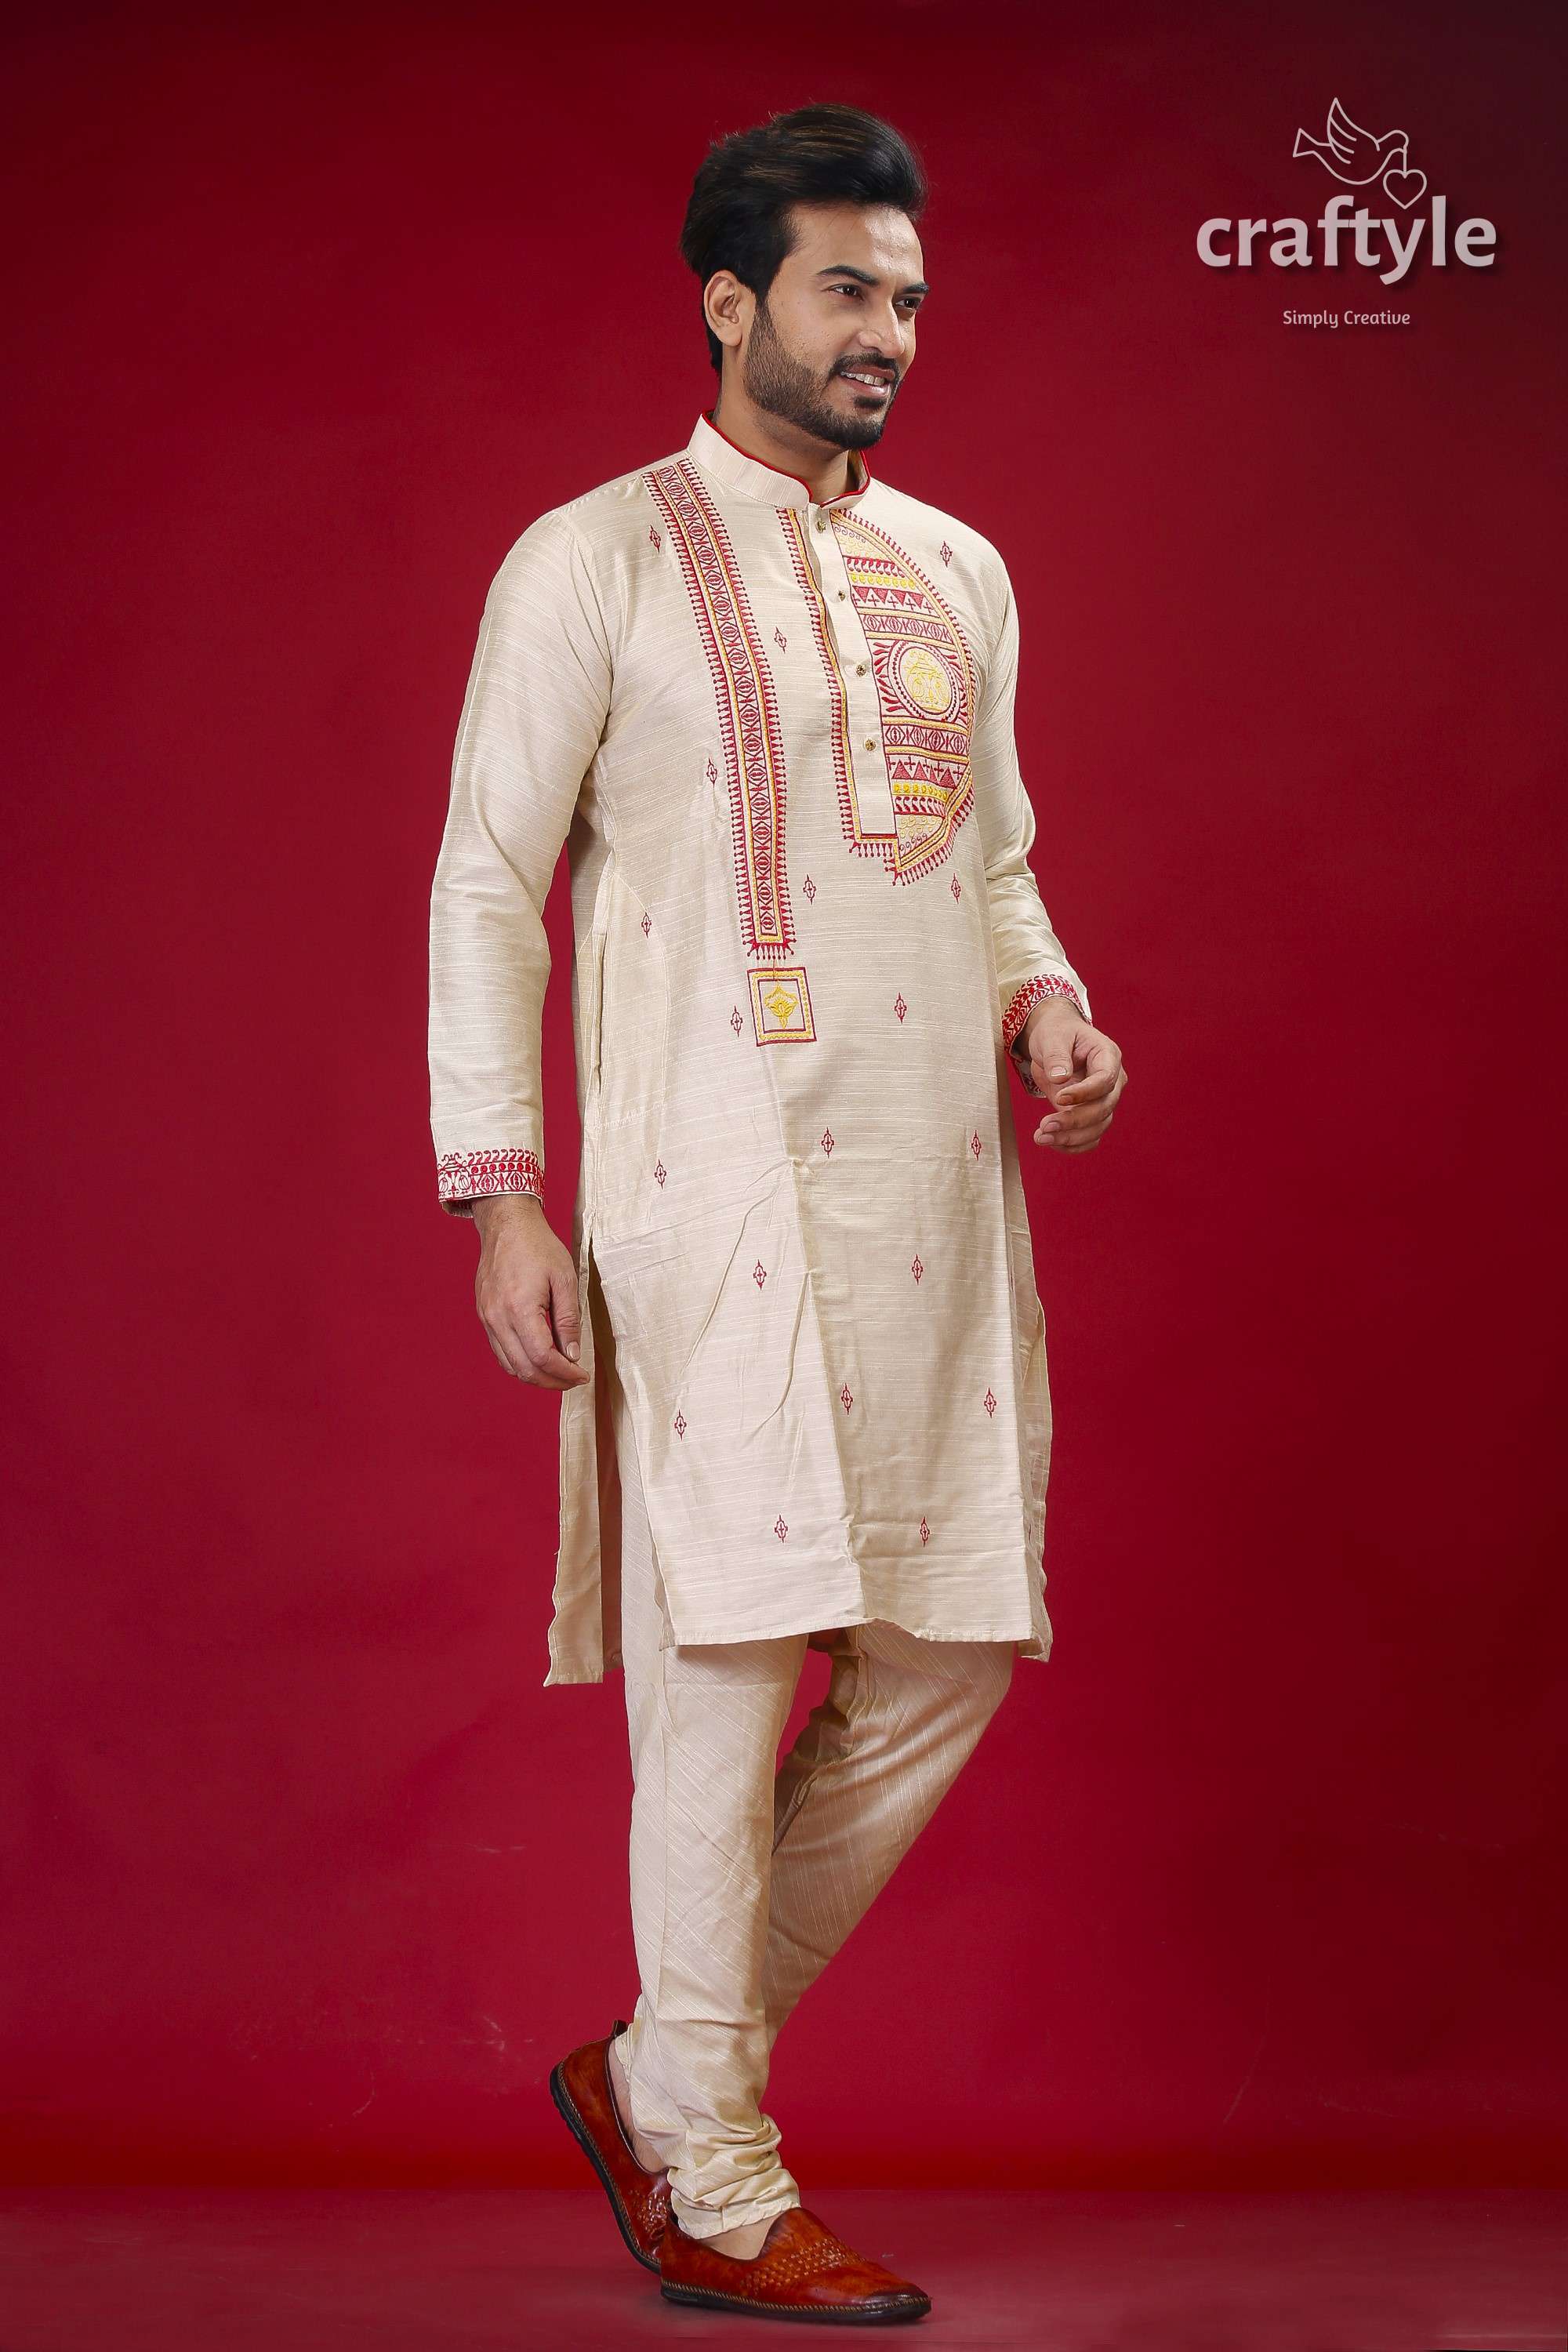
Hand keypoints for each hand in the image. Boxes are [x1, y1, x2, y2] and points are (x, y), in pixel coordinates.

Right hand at [471, 1195, 590, 1387]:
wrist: (507, 1225)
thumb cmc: (538, 1247)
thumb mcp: (565, 1279)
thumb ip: (569, 1320)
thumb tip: (572, 1355)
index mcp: (519, 1308)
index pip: (543, 1357)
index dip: (565, 1373)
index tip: (582, 1375)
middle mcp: (498, 1318)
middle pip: (524, 1368)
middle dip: (552, 1381)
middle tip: (573, 1380)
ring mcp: (487, 1318)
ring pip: (509, 1365)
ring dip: (535, 1376)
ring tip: (559, 1374)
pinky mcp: (484, 1315)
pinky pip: (500, 1351)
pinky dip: (520, 1363)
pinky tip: (539, 1360)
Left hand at [1022, 1001, 1128, 1153]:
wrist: (1055, 1041)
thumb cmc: (1057, 1033)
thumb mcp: (1052, 1036)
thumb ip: (1056, 1056)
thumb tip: (1061, 1078)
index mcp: (1108, 1056)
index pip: (1105, 1080)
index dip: (1084, 1093)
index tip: (1059, 1098)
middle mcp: (1112, 1081)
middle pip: (1104, 1109)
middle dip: (1075, 1121)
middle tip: (1044, 1126)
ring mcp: (1103, 1100)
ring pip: (1098, 1127)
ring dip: (1071, 1137)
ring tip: (1041, 1137)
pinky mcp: (1091, 1114)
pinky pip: (1090, 1136)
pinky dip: (1072, 1144)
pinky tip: (1051, 1142)